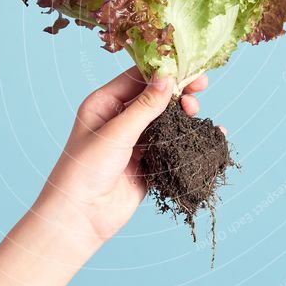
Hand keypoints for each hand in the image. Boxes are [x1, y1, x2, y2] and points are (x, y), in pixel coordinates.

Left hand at [35, 67, 207, 246]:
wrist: (81, 218)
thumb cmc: (85, 170)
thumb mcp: (116, 133)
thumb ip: (145, 106)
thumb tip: (167, 77)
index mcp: (104, 104)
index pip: (137, 78)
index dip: (163, 71)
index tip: (187, 67)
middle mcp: (119, 119)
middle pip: (155, 97)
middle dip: (178, 91)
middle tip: (201, 86)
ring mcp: (134, 141)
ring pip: (165, 119)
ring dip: (182, 113)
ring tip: (196, 112)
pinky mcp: (147, 162)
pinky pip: (170, 144)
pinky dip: (186, 137)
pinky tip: (205, 132)